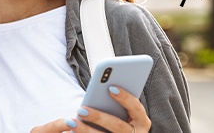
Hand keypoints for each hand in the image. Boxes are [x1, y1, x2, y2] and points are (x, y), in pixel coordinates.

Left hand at [31, 86, 150, 132]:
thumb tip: (104, 86)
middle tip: (81, 110)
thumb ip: (116, 99)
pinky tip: (71, 130)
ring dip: (86, 130)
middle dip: (98, 117)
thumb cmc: (120, 115)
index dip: (125, 98)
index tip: (111, 88)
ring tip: (72, 121)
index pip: (135, 108)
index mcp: (142, 121)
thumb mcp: (122, 108)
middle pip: (117, 125)